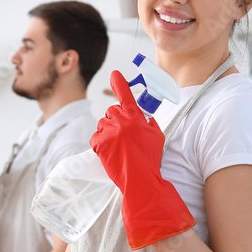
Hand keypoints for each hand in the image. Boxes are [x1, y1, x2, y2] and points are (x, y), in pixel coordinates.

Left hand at [90, 70, 194, 249]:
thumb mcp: (156, 136)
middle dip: (116, 120)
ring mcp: (108, 131)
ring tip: (118, 147)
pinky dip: (100, 143)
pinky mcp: (98, 143)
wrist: (140, 178)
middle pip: (111, 111)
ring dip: (108, 132)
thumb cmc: (150, 158)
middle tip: (124, 136)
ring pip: (102, 124)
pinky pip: (95, 137)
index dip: (120, 83)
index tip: (115, 73)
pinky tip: (109, 152)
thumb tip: (142, 116)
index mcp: (135, 116)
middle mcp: (120, 120)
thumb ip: (148, 122)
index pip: (126, 95)